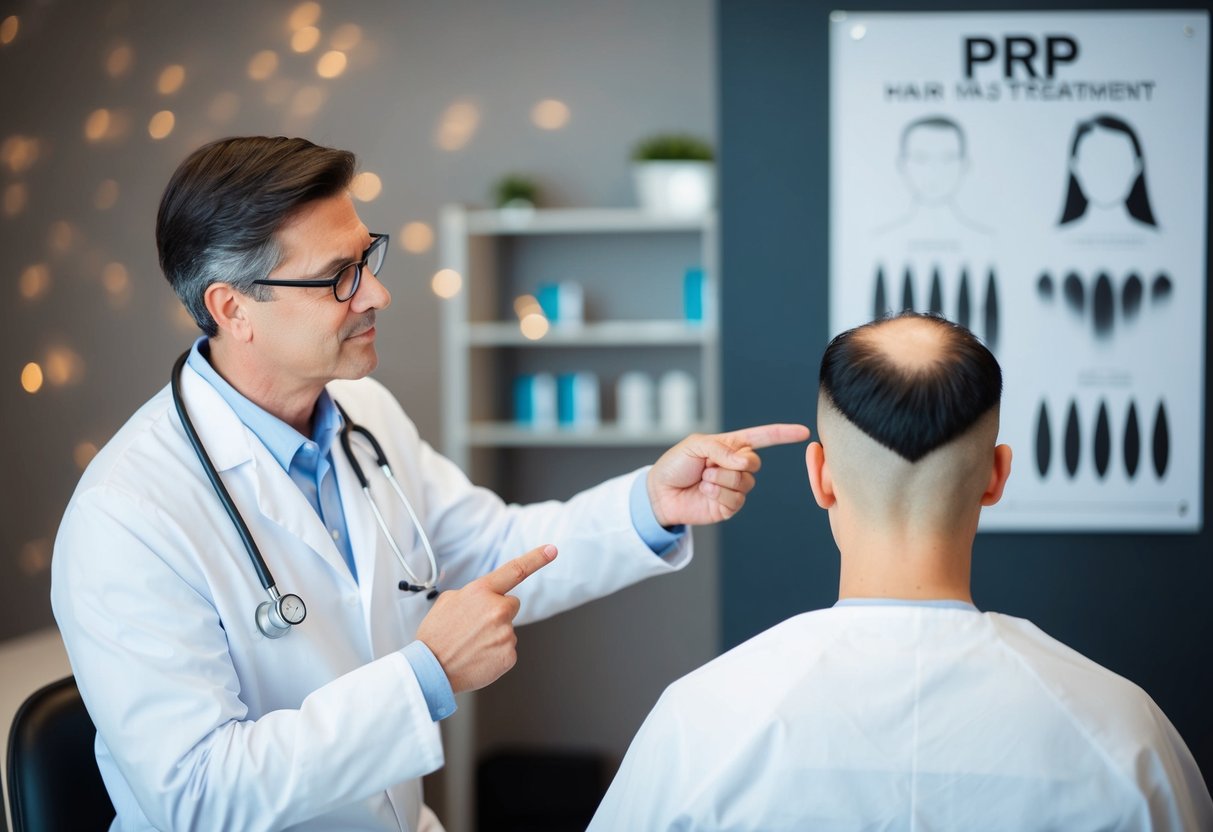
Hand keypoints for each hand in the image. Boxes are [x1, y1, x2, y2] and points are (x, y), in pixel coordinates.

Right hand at [416, 544, 556, 693]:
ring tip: (471, 644)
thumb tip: (486, 597)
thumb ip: (474, 594)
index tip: (552, 550)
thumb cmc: (436, 635)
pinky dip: (495, 653)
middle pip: (511, 605)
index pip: (515, 570)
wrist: (430, 669)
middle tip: (474, 627)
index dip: (536, 558)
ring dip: (494, 635)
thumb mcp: (448, 601)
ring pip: (507, 629)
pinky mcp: (509, 655)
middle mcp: (497, 609)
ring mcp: (505, 633)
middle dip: (497, 613)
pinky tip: (478, 656)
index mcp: (481, 591)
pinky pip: (507, 649)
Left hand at [647, 424, 810, 526]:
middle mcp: (736, 466)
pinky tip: (705, 492)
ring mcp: (734, 487)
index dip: (783, 434)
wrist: (659, 493)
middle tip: (709, 465)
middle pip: (754, 463)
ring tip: (704, 479)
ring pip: (745, 482)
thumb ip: (721, 448)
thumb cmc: (675, 465)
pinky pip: (736, 500)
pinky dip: (719, 494)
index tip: (803, 432)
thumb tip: (745, 462)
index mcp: (731, 446)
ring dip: (721, 480)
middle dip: (734, 463)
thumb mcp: (696, 445)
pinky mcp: (729, 506)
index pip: (762, 438)